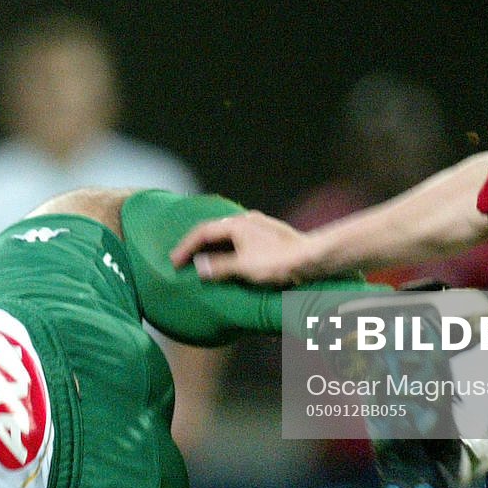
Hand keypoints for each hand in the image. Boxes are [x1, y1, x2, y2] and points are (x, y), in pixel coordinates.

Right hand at [169, 211, 312, 285]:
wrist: (313, 259)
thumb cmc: (278, 262)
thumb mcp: (244, 267)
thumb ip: (219, 266)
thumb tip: (199, 266)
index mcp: (237, 224)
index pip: (202, 232)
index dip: (186, 246)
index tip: (174, 261)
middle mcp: (247, 220)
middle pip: (214, 230)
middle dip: (197, 245)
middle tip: (183, 259)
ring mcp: (259, 227)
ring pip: (227, 235)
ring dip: (212, 248)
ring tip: (202, 262)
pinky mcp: (269, 236)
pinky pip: (239, 240)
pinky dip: (227, 250)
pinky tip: (229, 261)